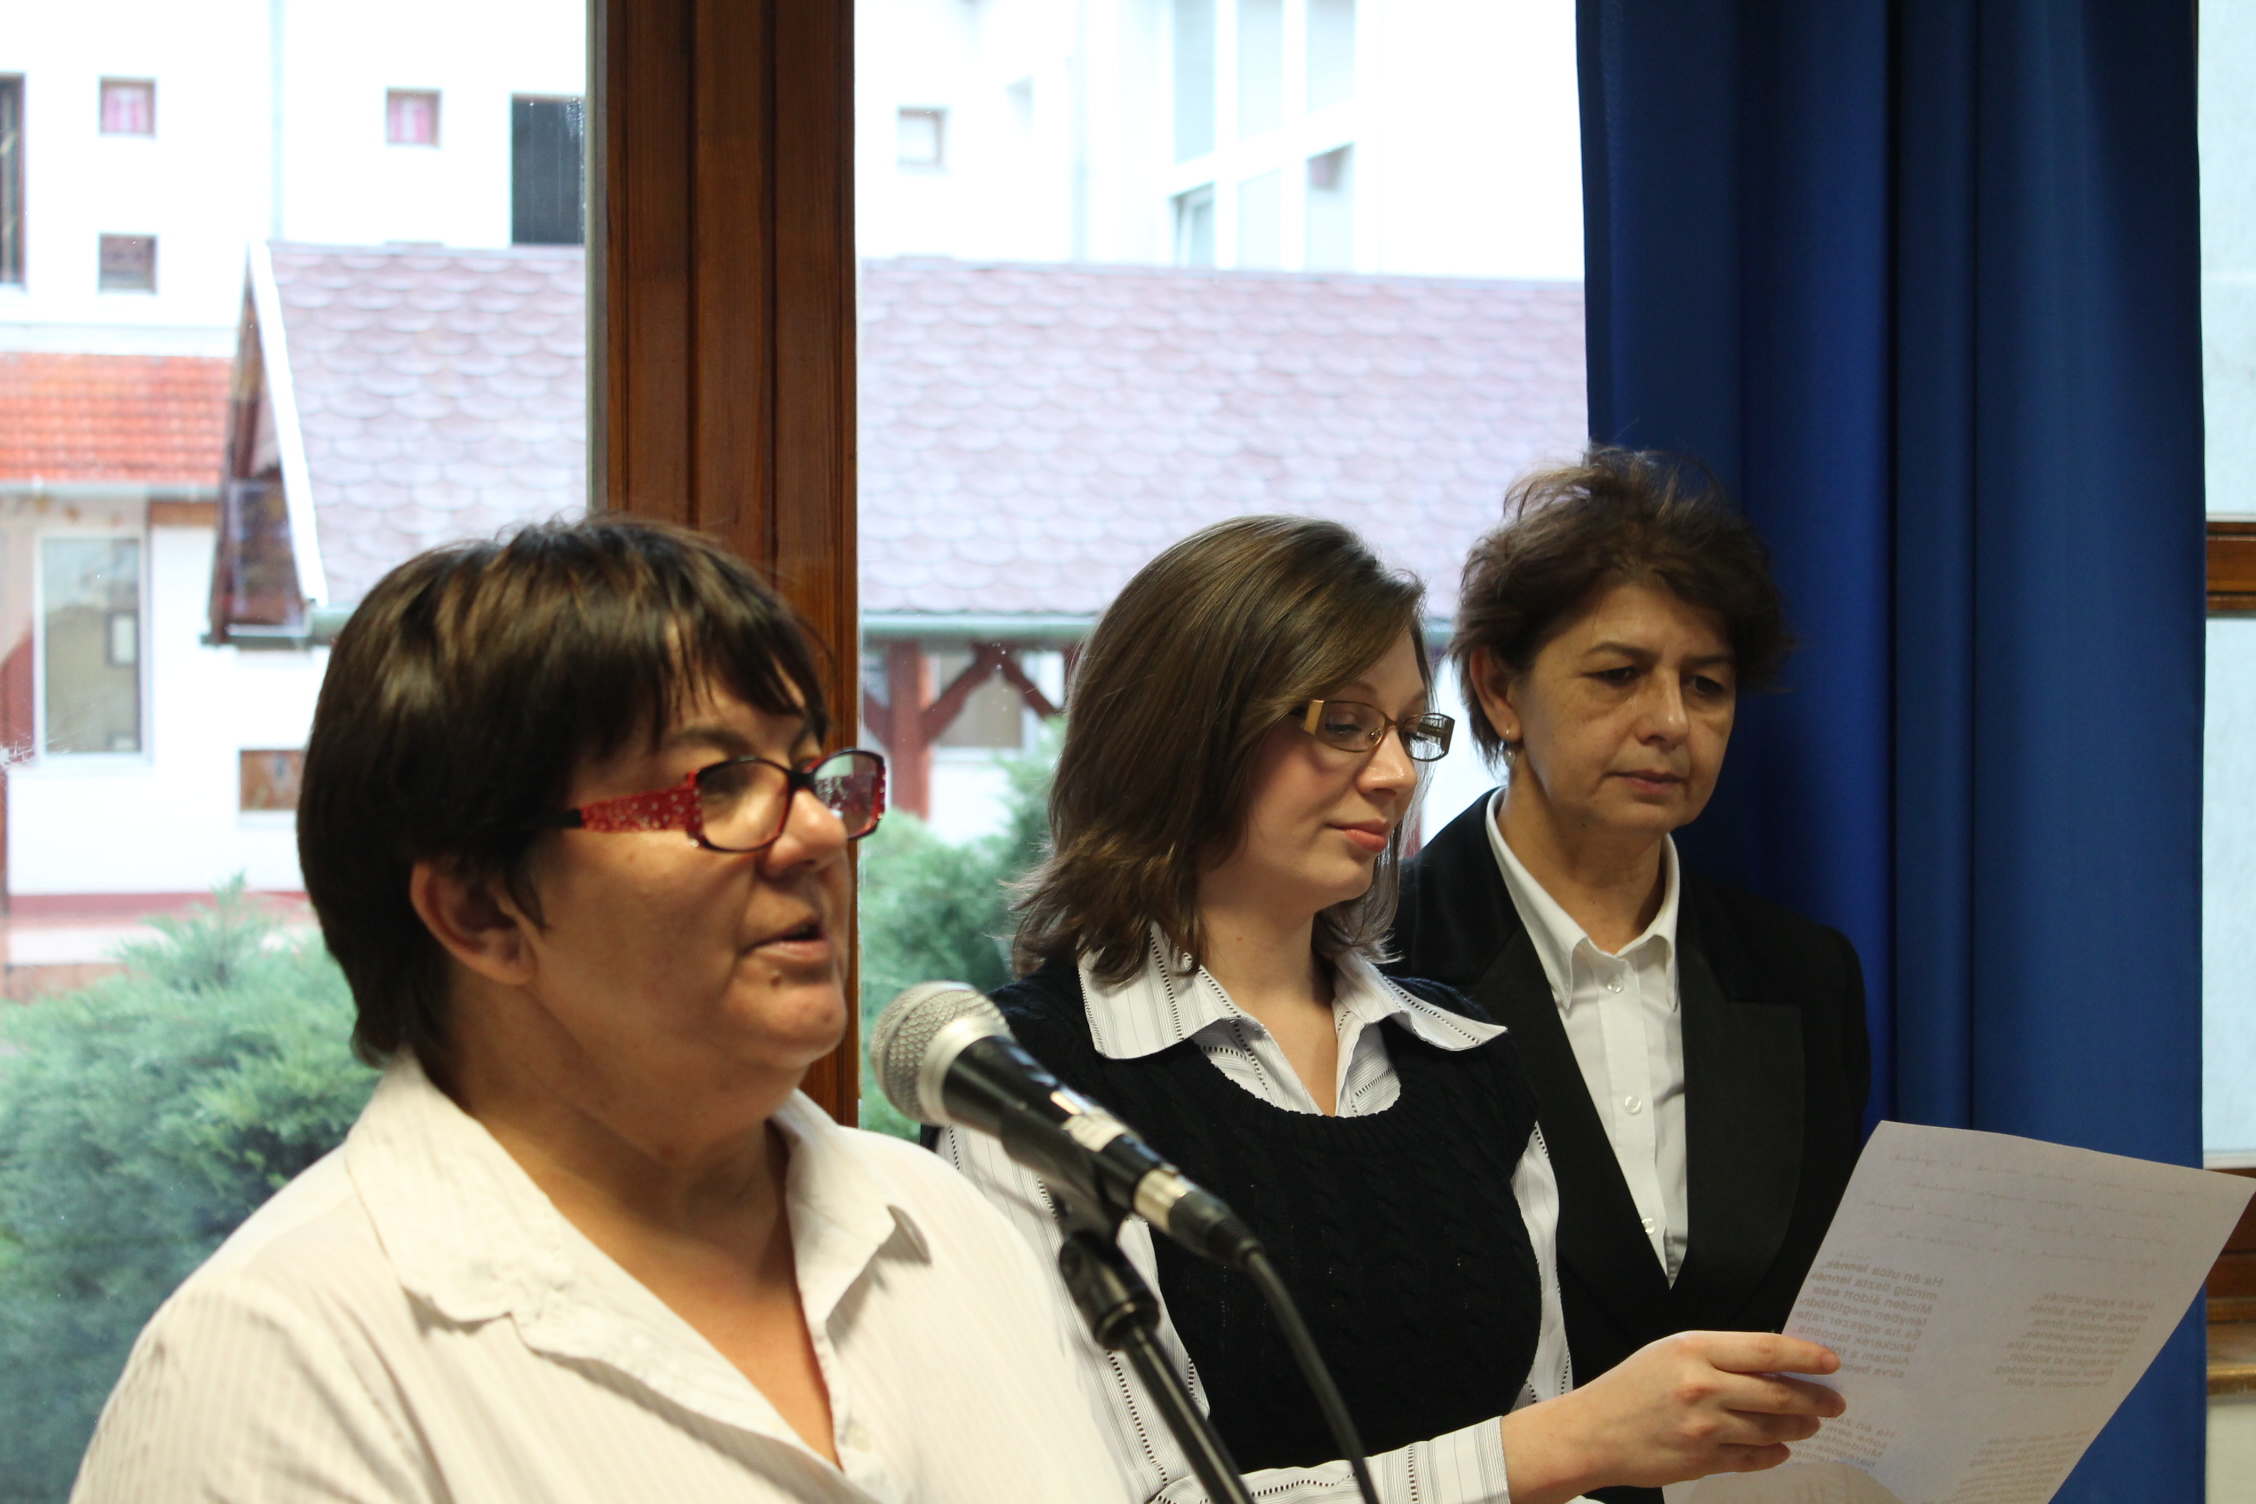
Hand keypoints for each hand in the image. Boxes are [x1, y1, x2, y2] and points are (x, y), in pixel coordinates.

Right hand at [1498, 1331, 1844, 1503]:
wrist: (1591, 1433)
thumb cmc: (1630, 1387)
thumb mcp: (1670, 1354)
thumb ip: (1719, 1357)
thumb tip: (1775, 1365)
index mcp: (1693, 1350)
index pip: (1767, 1349)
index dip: (1806, 1356)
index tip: (1831, 1362)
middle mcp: (1702, 1387)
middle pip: (1778, 1392)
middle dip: (1815, 1398)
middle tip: (1835, 1401)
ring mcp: (1704, 1428)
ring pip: (1772, 1428)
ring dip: (1799, 1426)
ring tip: (1812, 1423)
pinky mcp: (1703, 1461)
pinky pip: (1754, 1459)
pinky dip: (1774, 1453)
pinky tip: (1781, 1448)